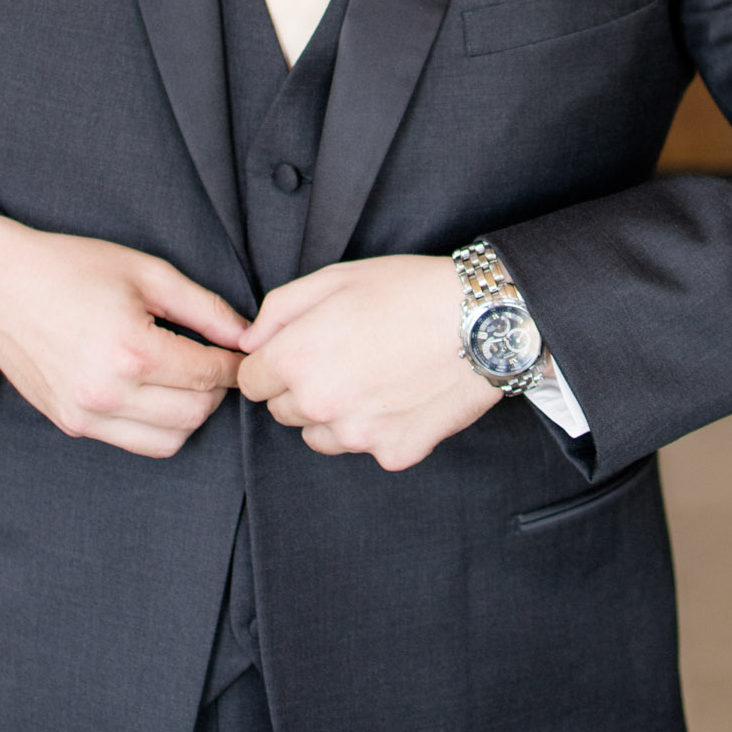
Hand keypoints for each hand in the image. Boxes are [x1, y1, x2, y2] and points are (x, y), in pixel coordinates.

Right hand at [0, 215, 246, 456]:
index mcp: (131, 350)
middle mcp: (108, 392)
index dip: (234, 364)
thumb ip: (204, 307)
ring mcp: (87, 415)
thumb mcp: (146, 273)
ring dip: (189, 414)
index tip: (240, 352)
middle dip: (216, 390)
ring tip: (185, 378)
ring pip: (170, 441)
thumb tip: (246, 335)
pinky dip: (157, 426)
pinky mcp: (73, 425)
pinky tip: (154, 392)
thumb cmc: (69, 268)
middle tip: (214, 361)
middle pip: (196, 414)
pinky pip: (135, 443)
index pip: (209, 375)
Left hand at [237, 254, 500, 470]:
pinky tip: (402, 394)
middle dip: (302, 387)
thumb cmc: (408, 291)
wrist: (482, 321)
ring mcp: (356, 435)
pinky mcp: (393, 453)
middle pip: (282, 411)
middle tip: (345, 357)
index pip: (251, 381)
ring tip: (374, 375)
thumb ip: (277, 311)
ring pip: (319, 435)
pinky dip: (378, 427)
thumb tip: (249, 343)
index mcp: (296, 358)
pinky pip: (367, 447)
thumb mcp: (334, 278)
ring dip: (334, 413)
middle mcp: (318, 404)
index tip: (299, 351)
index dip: (272, 363)